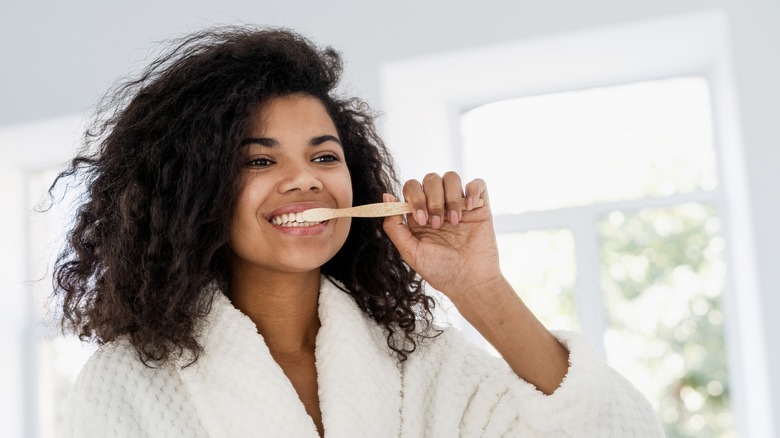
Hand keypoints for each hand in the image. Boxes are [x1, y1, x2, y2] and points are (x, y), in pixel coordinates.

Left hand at [382, 171, 503, 306]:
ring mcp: (459, 205)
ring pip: (451, 177)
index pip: (412, 187)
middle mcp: (438, 206)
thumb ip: (394, 227)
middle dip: (433, 199)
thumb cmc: (440, 271)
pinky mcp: (480, 207)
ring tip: (455, 221)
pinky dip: (473, 190)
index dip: (414, 197)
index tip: (421, 219)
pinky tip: (470, 208)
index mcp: (420, 215)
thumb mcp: (410, 252)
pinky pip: (477, 183)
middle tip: (438, 224)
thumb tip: (386, 197)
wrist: (470, 283)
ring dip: (451, 197)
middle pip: (430, 179)